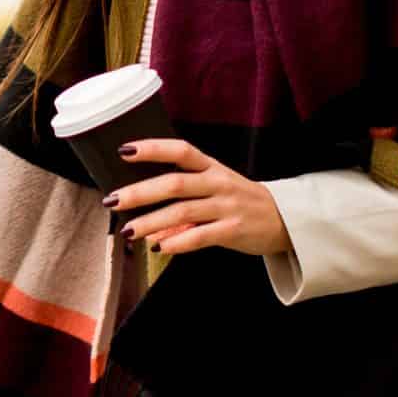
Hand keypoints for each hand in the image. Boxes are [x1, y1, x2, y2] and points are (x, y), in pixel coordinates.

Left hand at [101, 139, 289, 256]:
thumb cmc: (240, 201)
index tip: (124, 150)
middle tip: (112, 200)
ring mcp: (226, 207)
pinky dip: (178, 242)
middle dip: (140, 192)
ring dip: (152, 222)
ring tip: (128, 232)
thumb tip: (142, 213)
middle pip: (175, 183)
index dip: (153, 148)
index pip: (181, 151)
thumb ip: (182, 194)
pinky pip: (201, 236)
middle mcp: (218, 183)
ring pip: (183, 212)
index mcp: (212, 167)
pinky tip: (159, 247)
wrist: (285, 220)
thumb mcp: (216, 186)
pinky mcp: (233, 230)